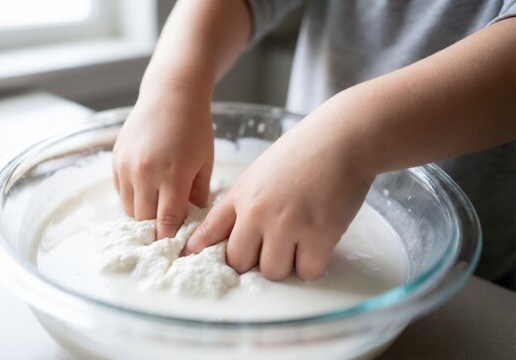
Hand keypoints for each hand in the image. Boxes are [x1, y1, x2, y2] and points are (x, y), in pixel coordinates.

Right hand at [113, 87, 213, 238]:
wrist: (170, 95)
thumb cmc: (195, 128)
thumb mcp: (204, 163)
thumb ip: (197, 195)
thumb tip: (191, 221)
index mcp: (172, 175)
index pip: (167, 221)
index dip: (170, 238)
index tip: (175, 248)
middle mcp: (145, 173)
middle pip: (145, 219)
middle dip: (157, 228)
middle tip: (168, 229)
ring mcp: (127, 166)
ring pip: (129, 209)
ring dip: (143, 213)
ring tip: (158, 207)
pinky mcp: (116, 159)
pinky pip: (120, 191)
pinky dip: (132, 196)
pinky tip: (147, 188)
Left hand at [185, 101, 373, 280]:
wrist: (341, 138)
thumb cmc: (305, 150)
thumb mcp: (261, 171)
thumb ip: (246, 200)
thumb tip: (240, 230)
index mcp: (241, 195)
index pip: (209, 230)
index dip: (200, 248)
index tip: (191, 257)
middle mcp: (257, 213)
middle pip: (238, 262)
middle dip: (253, 262)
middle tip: (270, 250)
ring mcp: (286, 225)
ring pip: (272, 272)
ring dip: (285, 265)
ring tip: (298, 244)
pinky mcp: (318, 235)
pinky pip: (306, 271)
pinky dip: (312, 265)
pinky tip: (317, 246)